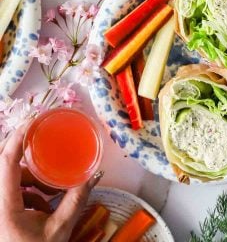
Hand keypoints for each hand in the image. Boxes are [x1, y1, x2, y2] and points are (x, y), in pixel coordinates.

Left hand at [0, 123, 101, 241]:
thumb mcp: (60, 229)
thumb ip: (77, 199)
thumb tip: (95, 174)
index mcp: (4, 206)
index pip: (6, 162)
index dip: (17, 138)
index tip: (32, 120)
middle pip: (2, 162)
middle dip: (22, 148)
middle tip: (42, 138)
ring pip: (8, 176)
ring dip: (29, 174)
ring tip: (52, 187)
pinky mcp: (0, 209)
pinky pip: (9, 187)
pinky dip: (26, 187)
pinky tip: (42, 200)